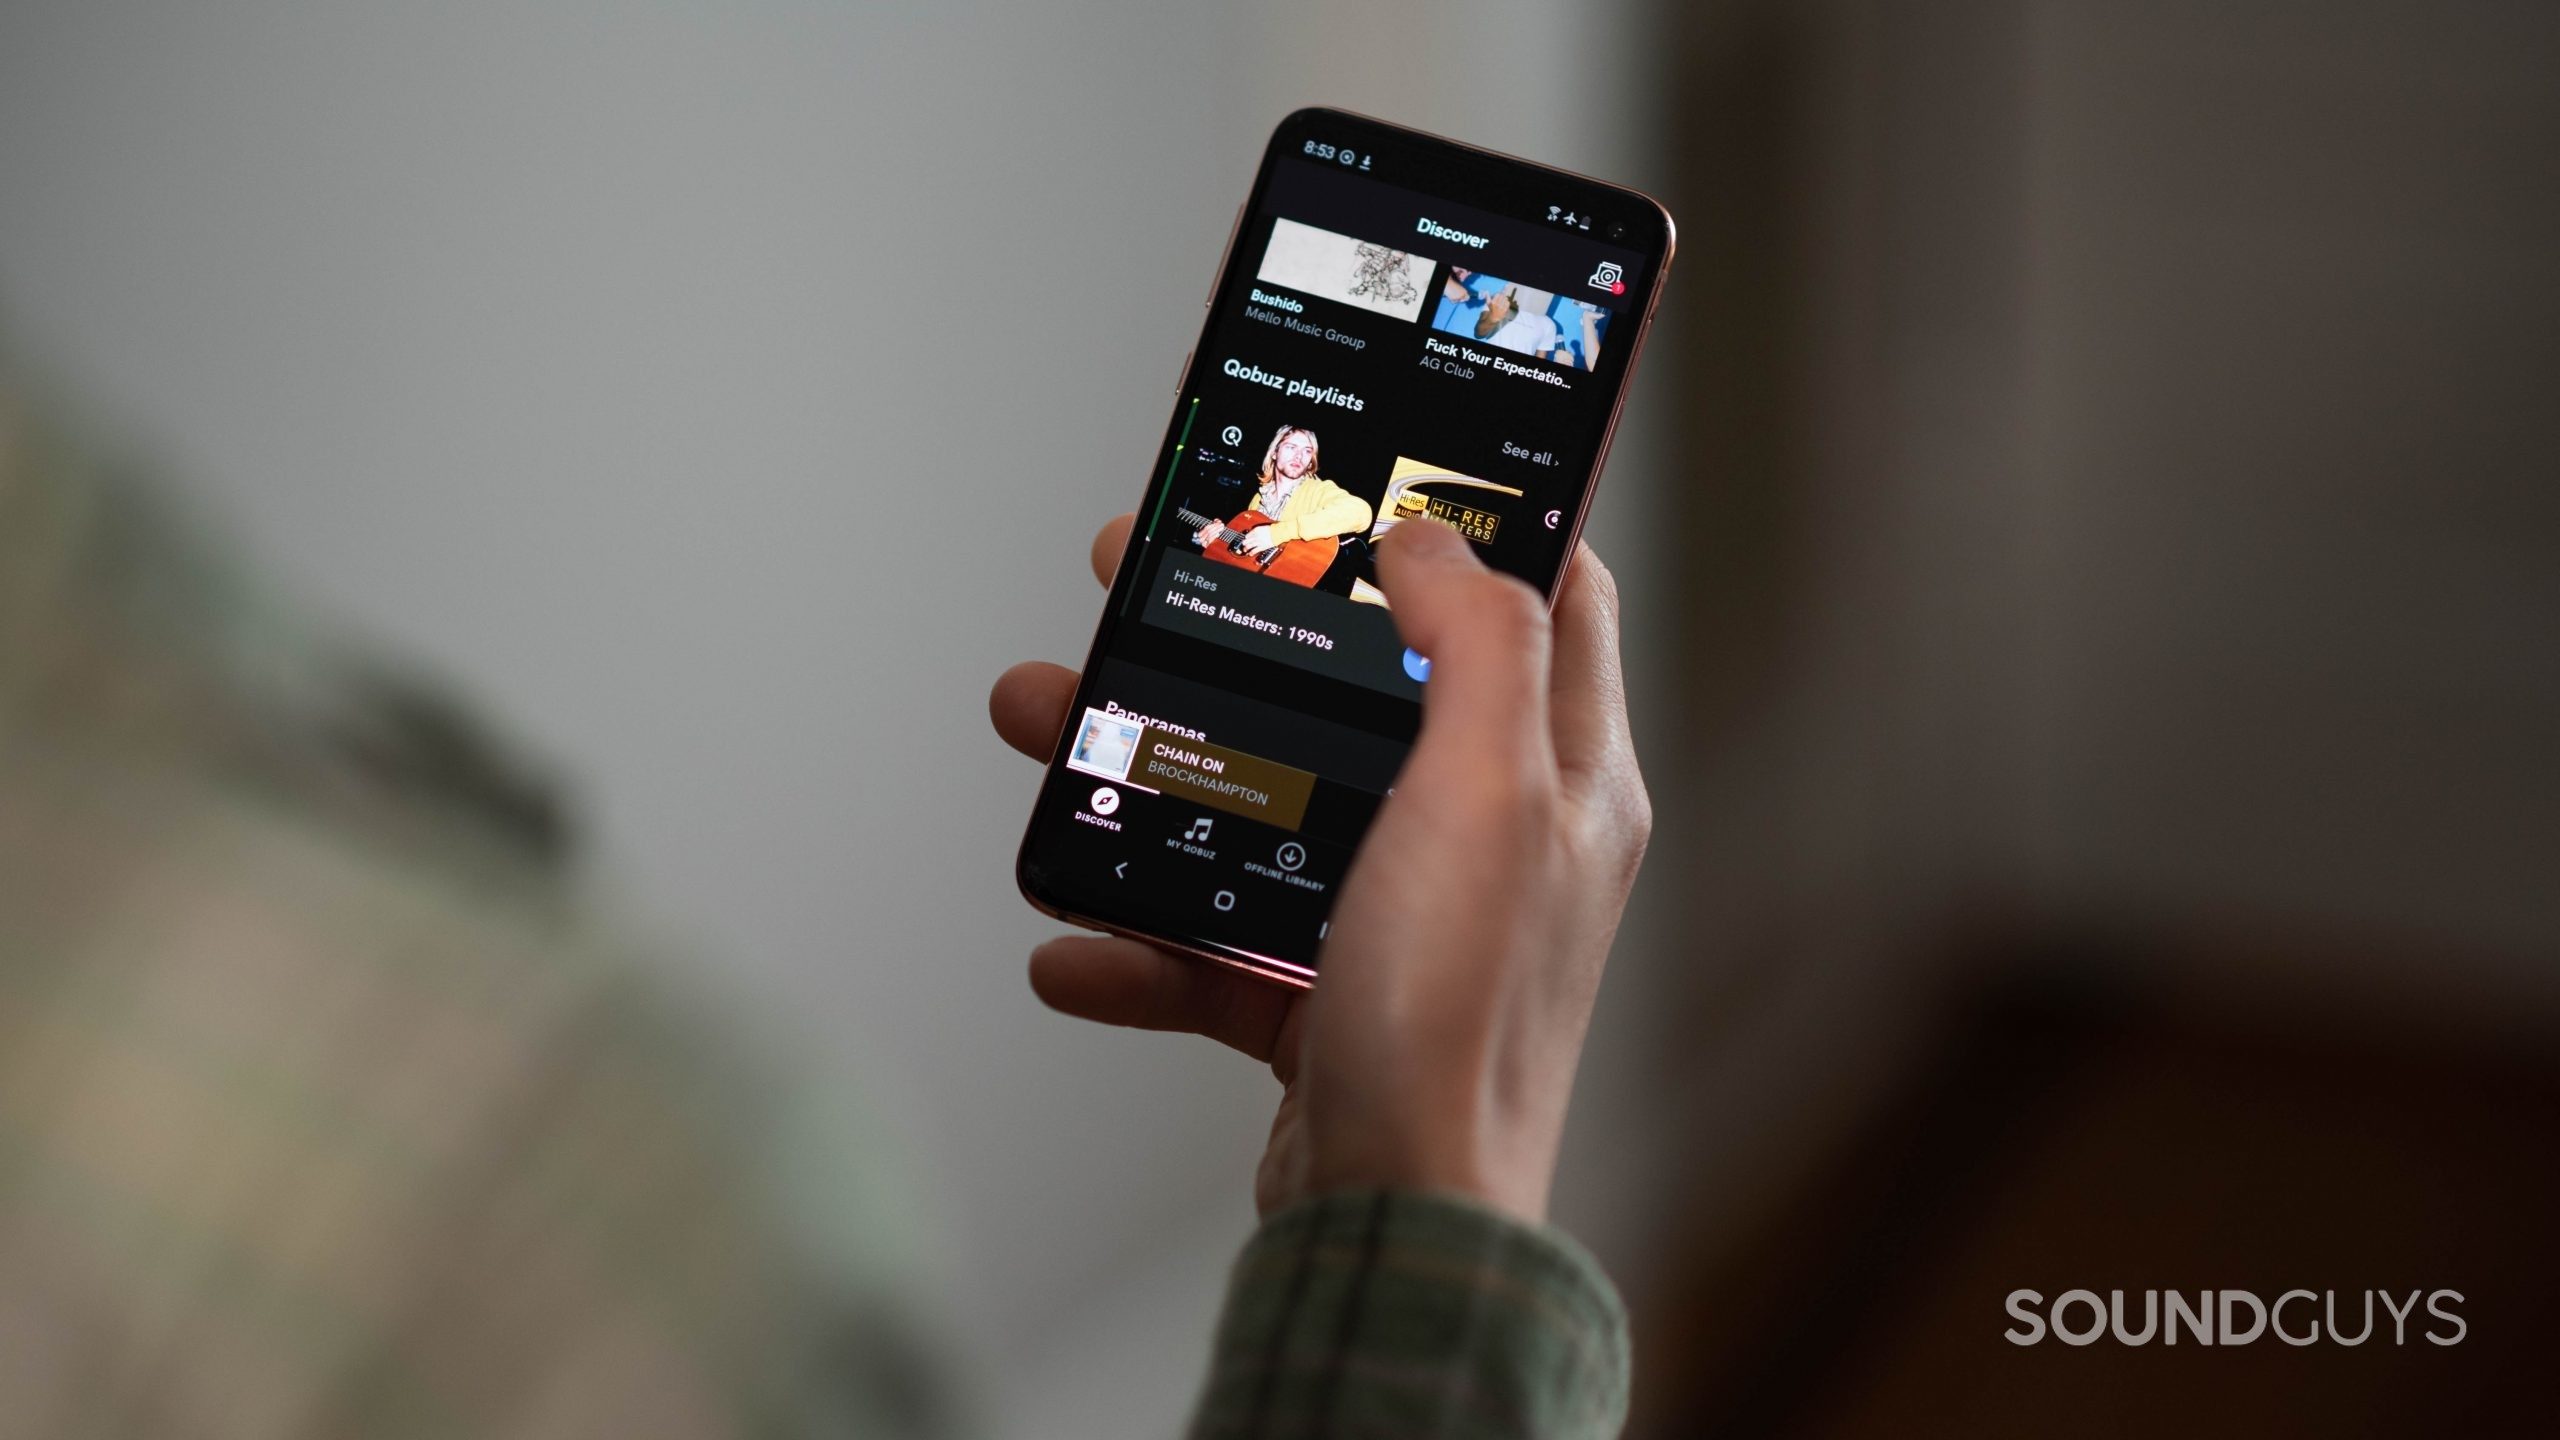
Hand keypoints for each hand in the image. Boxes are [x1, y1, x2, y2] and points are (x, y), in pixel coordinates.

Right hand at [988, 515, 1648, 1223]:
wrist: (1394, 1226)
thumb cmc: (1460, 1021)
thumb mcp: (1489, 796)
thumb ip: (1477, 646)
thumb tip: (1433, 534)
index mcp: (1563, 775)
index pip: (1546, 595)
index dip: (1469, 511)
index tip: (1374, 457)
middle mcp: (1491, 836)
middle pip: (1363, 679)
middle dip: (1246, 617)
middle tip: (1148, 559)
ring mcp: (1401, 914)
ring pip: (1263, 796)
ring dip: (1145, 759)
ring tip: (1042, 714)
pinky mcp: (1321, 994)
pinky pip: (1211, 939)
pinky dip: (1135, 937)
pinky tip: (1071, 940)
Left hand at [1239, 524, 1278, 556]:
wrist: (1277, 533)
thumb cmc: (1272, 530)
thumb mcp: (1262, 528)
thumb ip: (1256, 531)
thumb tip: (1252, 534)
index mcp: (1256, 530)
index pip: (1247, 535)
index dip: (1246, 537)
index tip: (1246, 539)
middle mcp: (1256, 536)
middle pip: (1246, 541)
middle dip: (1244, 543)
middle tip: (1243, 544)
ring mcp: (1258, 542)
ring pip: (1249, 546)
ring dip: (1246, 548)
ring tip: (1245, 550)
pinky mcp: (1262, 547)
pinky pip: (1254, 550)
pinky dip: (1251, 553)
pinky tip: (1250, 554)